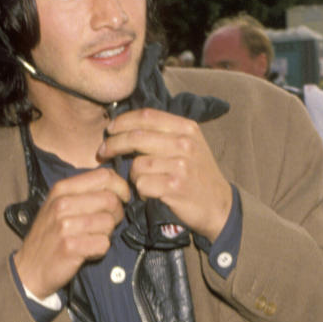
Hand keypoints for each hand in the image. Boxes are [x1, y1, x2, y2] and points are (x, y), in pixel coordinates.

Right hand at [14, 166, 130, 298]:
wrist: (29, 269)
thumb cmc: (50, 236)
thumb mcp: (58, 206)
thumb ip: (84, 193)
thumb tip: (118, 188)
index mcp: (61, 189)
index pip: (104, 176)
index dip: (121, 187)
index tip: (122, 199)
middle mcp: (62, 204)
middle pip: (110, 199)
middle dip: (117, 213)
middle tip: (107, 225)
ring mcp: (65, 225)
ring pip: (109, 222)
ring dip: (107, 234)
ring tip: (91, 239)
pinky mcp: (71, 247)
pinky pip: (104, 243)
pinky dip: (100, 250)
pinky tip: (87, 251)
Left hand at [99, 107, 232, 241]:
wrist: (219, 205)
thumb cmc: (198, 175)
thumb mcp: (190, 145)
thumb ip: (164, 133)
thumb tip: (127, 126)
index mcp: (186, 128)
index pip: (146, 116)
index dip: (123, 121)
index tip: (110, 130)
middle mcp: (184, 143)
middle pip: (136, 137)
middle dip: (113, 144)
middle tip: (103, 152)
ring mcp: (180, 165)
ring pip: (137, 164)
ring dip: (132, 175)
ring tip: (141, 181)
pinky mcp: (175, 186)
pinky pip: (142, 184)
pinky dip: (140, 191)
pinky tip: (149, 194)